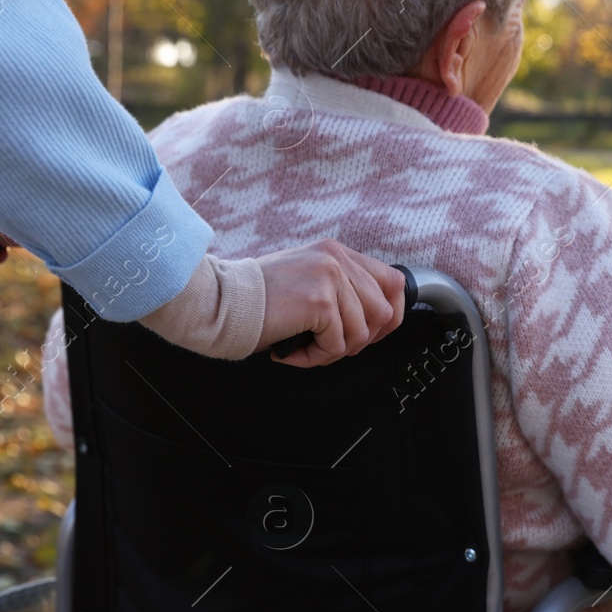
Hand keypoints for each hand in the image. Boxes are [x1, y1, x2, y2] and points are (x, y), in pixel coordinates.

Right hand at [255, 239, 404, 366]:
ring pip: (361, 334)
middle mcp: (336, 259)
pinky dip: (314, 357)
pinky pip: (337, 346)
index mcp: (336, 253)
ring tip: (303, 346)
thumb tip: (375, 320)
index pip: (392, 282)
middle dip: (360, 340)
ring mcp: (330, 277)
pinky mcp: (320, 301)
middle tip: (326, 344)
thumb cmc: (258, 301)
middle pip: (384, 312)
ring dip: (332, 352)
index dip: (389, 317)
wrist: (219, 304)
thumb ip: (340, 290)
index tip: (368, 334)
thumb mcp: (307, 281)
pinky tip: (291, 349)